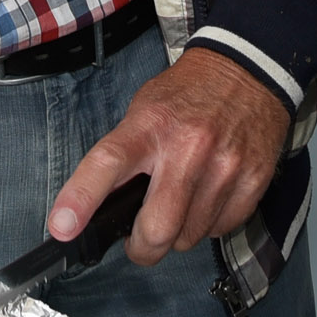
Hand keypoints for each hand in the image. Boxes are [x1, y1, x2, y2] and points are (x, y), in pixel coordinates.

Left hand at [47, 51, 290, 264]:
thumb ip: (125, 154)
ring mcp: (225, 167)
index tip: (62, 227)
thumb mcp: (144, 109)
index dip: (81, 199)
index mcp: (150, 125)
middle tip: (139, 240)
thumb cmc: (188, 94)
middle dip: (143, 247)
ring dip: (178, 233)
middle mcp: (188, 147)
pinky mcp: (254, 181)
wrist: (247, 70)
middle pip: (157, 227)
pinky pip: (221, 229)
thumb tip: (100, 204)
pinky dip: (209, 224)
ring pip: (189, 238)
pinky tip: (208, 196)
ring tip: (181, 201)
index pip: (108, 163)